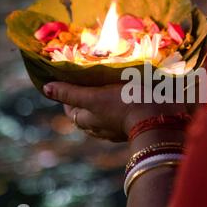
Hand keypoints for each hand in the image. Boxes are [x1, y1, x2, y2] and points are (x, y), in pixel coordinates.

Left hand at [43, 82, 185, 141]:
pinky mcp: (135, 124)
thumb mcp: (94, 97)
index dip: (67, 95)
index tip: (70, 79)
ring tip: (108, 83)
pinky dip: (121, 104)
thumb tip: (46, 89)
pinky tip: (127, 94)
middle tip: (89, 79)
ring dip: (105, 101)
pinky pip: (123, 113)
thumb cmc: (124, 104)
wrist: (160, 117)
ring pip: (106, 113)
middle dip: (86, 98)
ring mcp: (119, 128)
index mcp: (89, 121)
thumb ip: (71, 93)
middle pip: (88, 111)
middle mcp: (102, 128)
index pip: (71, 108)